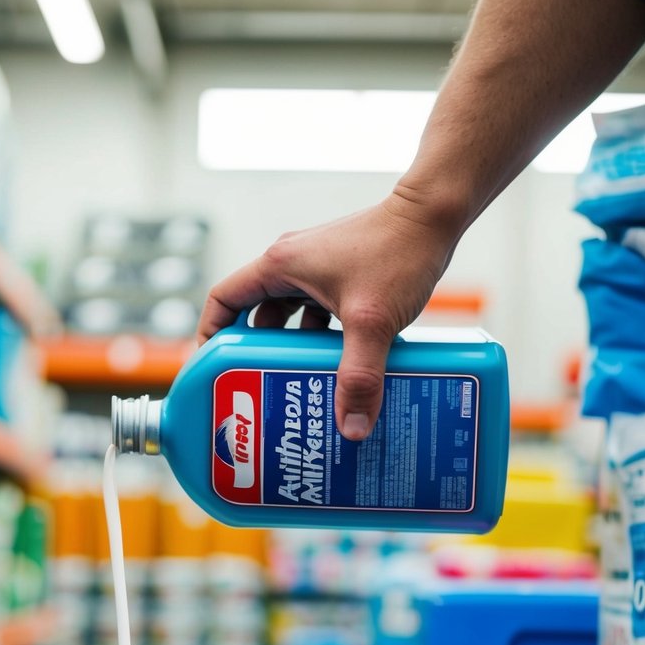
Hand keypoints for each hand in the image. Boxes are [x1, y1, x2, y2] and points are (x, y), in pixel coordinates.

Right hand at [197, 189, 459, 439]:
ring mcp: (317, 268)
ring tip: (298, 385)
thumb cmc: (398, 252)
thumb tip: (351, 429)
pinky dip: (323, 340)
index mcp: (280, 267)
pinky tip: (338, 365)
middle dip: (257, 355)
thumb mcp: (372, 322)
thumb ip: (360, 377)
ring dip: (293, 350)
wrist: (434, 215)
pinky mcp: (342, 273)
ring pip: (291, 318)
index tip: (213, 370)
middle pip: (256, 316)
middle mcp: (291, 265)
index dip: (210, 336)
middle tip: (260, 390)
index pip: (223, 301)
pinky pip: (319, 313)